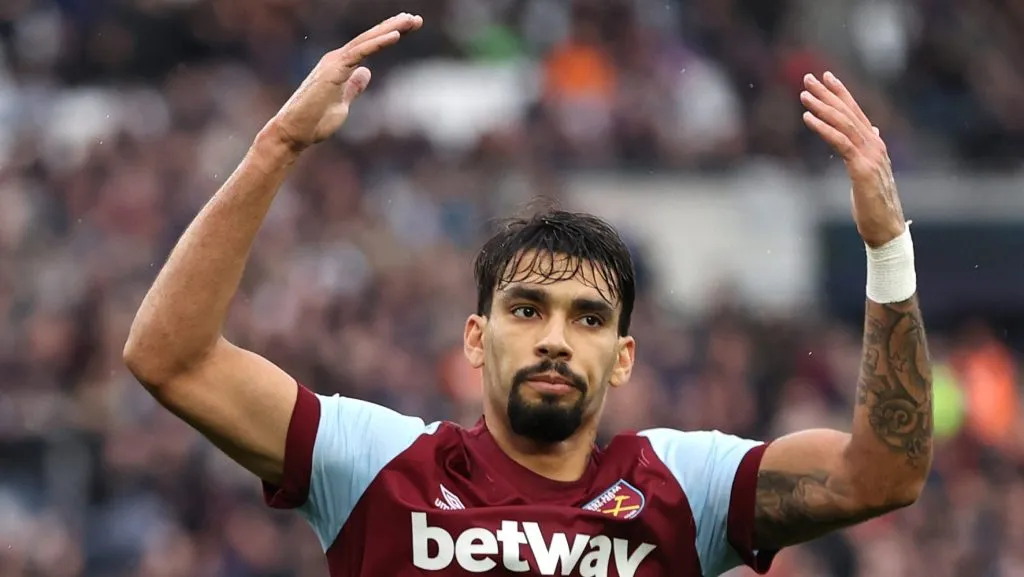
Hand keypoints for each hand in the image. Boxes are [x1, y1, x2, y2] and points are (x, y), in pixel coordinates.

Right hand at [263, 13, 422, 152]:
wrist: (295, 131)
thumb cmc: (315, 121)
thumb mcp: (343, 102)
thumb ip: (353, 87)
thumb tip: (366, 72)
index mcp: (340, 66)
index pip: (368, 46)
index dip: (389, 35)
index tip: (409, 28)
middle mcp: (337, 59)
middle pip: (370, 38)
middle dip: (394, 26)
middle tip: (416, 18)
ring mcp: (335, 63)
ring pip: (366, 40)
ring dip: (390, 28)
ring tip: (410, 20)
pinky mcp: (334, 70)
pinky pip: (359, 52)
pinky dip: (378, 43)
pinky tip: (395, 35)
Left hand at [800, 72, 905, 247]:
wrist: (886, 229)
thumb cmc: (875, 203)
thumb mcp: (870, 171)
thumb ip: (868, 148)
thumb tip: (871, 129)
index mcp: (875, 144)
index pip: (856, 111)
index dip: (841, 92)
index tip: (826, 77)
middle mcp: (874, 144)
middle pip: (847, 112)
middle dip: (827, 93)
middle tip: (808, 78)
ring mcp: (870, 155)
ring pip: (843, 123)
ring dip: (822, 107)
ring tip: (804, 95)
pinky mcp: (862, 169)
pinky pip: (840, 142)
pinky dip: (823, 128)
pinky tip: (808, 118)